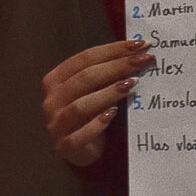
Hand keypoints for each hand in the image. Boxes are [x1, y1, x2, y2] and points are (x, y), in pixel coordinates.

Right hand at [41, 37, 155, 166]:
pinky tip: (113, 114)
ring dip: (108, 93)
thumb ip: (107, 74)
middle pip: (84, 78)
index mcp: (56, 80)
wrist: (80, 150)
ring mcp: (56, 125)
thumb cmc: (89, 114)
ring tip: (132, 84)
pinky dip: (97, 124)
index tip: (140, 45)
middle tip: (143, 61)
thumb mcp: (94, 90)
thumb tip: (138, 53)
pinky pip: (79, 135)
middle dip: (117, 66)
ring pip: (80, 106)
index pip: (85, 58)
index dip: (113, 50)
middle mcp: (52, 100)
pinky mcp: (65, 147)